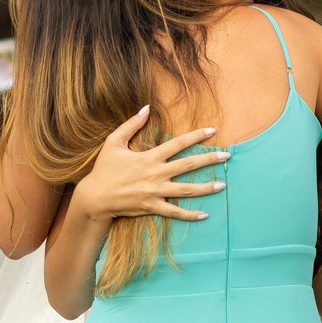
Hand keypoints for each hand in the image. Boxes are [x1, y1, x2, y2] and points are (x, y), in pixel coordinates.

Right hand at [74, 106, 229, 222]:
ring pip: (186, 190)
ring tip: (223, 185)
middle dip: (210, 160)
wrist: (94, 197)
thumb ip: (131, 124)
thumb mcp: (114, 142)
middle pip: (188, 165)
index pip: (178, 143)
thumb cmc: (104, 169)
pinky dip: (189, 214)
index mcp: (149, 157)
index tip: (213, 131)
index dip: (197, 136)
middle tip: (227, 156)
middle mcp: (155, 174)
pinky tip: (204, 214)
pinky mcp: (151, 207)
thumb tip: (146, 108)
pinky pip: (174, 212)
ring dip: (206, 188)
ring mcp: (154, 192)